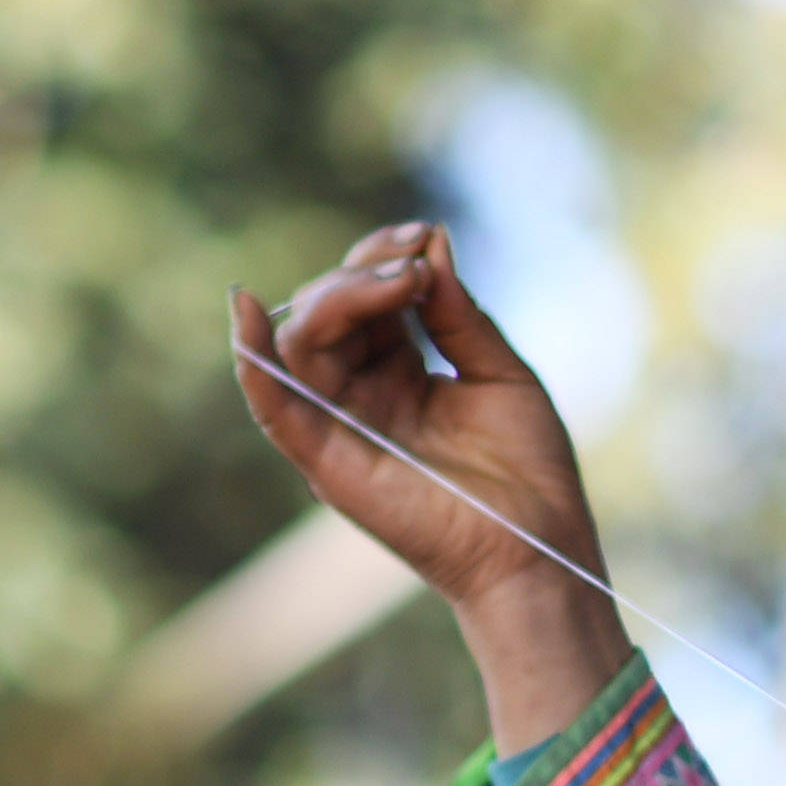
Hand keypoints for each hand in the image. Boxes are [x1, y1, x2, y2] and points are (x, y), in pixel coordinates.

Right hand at [230, 224, 629, 752]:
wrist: (539, 549)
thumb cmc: (529, 474)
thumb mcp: (500, 370)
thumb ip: (457, 312)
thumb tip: (431, 242)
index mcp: (396, 375)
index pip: (360, 298)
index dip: (381, 255)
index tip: (427, 235)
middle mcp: (359, 399)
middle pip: (322, 313)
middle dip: (363, 270)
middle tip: (418, 260)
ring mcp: (340, 431)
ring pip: (298, 344)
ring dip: (338, 296)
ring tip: (397, 283)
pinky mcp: (329, 465)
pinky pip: (274, 409)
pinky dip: (253, 362)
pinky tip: (246, 313)